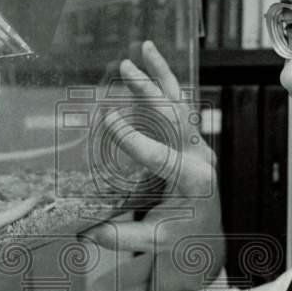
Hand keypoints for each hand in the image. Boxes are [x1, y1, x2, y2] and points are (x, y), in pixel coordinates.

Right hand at [83, 41, 224, 290]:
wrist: (206, 240)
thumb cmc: (182, 241)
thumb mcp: (154, 241)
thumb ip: (121, 235)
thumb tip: (85, 232)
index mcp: (193, 182)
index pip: (160, 156)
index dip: (133, 138)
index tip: (108, 119)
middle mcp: (199, 158)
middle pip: (175, 117)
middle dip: (150, 90)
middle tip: (126, 67)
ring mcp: (198, 147)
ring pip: (181, 104)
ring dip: (162, 75)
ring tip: (145, 49)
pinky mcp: (192, 143)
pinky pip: (179, 109)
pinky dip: (165, 85)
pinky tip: (150, 65)